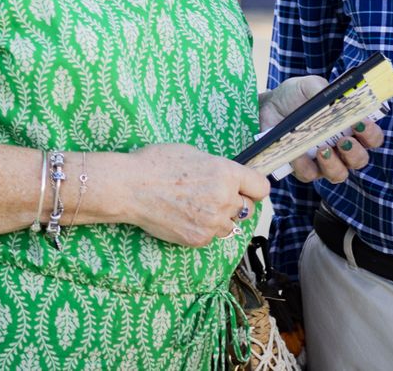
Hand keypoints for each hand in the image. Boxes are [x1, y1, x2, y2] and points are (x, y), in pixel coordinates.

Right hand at [119, 144, 269, 247]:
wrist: (131, 187)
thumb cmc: (157, 163)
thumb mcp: (194, 154)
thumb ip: (218, 169)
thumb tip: (227, 178)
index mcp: (226, 173)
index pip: (261, 187)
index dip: (254, 188)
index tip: (248, 189)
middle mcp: (225, 199)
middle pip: (248, 208)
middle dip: (236, 203)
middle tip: (216, 198)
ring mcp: (212, 222)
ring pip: (230, 226)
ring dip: (220, 219)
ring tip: (198, 208)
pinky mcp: (198, 239)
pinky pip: (211, 236)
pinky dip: (203, 229)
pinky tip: (186, 217)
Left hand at [260, 76, 384, 183]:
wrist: (266, 106)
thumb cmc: (295, 95)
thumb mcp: (309, 86)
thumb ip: (324, 90)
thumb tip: (336, 101)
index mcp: (350, 127)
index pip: (372, 137)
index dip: (371, 134)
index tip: (361, 123)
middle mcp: (341, 148)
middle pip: (360, 160)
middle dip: (355, 153)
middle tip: (344, 141)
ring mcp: (323, 162)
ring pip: (339, 174)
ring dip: (334, 164)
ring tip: (324, 150)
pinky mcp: (302, 169)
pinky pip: (309, 174)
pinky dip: (305, 165)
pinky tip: (298, 153)